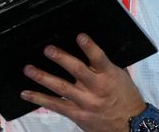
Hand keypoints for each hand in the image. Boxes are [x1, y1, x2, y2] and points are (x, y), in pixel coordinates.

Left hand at [20, 33, 145, 131]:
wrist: (130, 125)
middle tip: (48, 50)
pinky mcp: (77, 114)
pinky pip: (56, 106)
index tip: (80, 36)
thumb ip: (106, 64)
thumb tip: (90, 49)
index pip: (99, 58)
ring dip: (43, 78)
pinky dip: (40, 99)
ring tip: (29, 69)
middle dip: (61, 59)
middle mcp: (96, 88)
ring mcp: (85, 102)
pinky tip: (27, 93)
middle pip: (77, 71)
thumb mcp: (121, 76)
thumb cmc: (127, 98)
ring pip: (62, 88)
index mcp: (109, 76)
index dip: (90, 47)